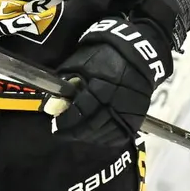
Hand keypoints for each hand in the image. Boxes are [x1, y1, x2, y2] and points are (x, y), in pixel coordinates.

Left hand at [46, 17, 171, 145]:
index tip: (56, 125)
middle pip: (92, 126)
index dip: (66, 121)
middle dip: (74, 132)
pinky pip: (118, 136)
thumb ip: (66, 85)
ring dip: (87, 137)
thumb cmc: (103, 55)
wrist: (136, 52)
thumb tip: (52, 108)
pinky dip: (104, 138)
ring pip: (105, 134)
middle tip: (62, 132)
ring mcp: (129, 111)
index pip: (80, 111)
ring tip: (76, 133)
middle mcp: (117, 101)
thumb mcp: (80, 63)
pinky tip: (94, 134)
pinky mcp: (137, 117)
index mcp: (102, 85)